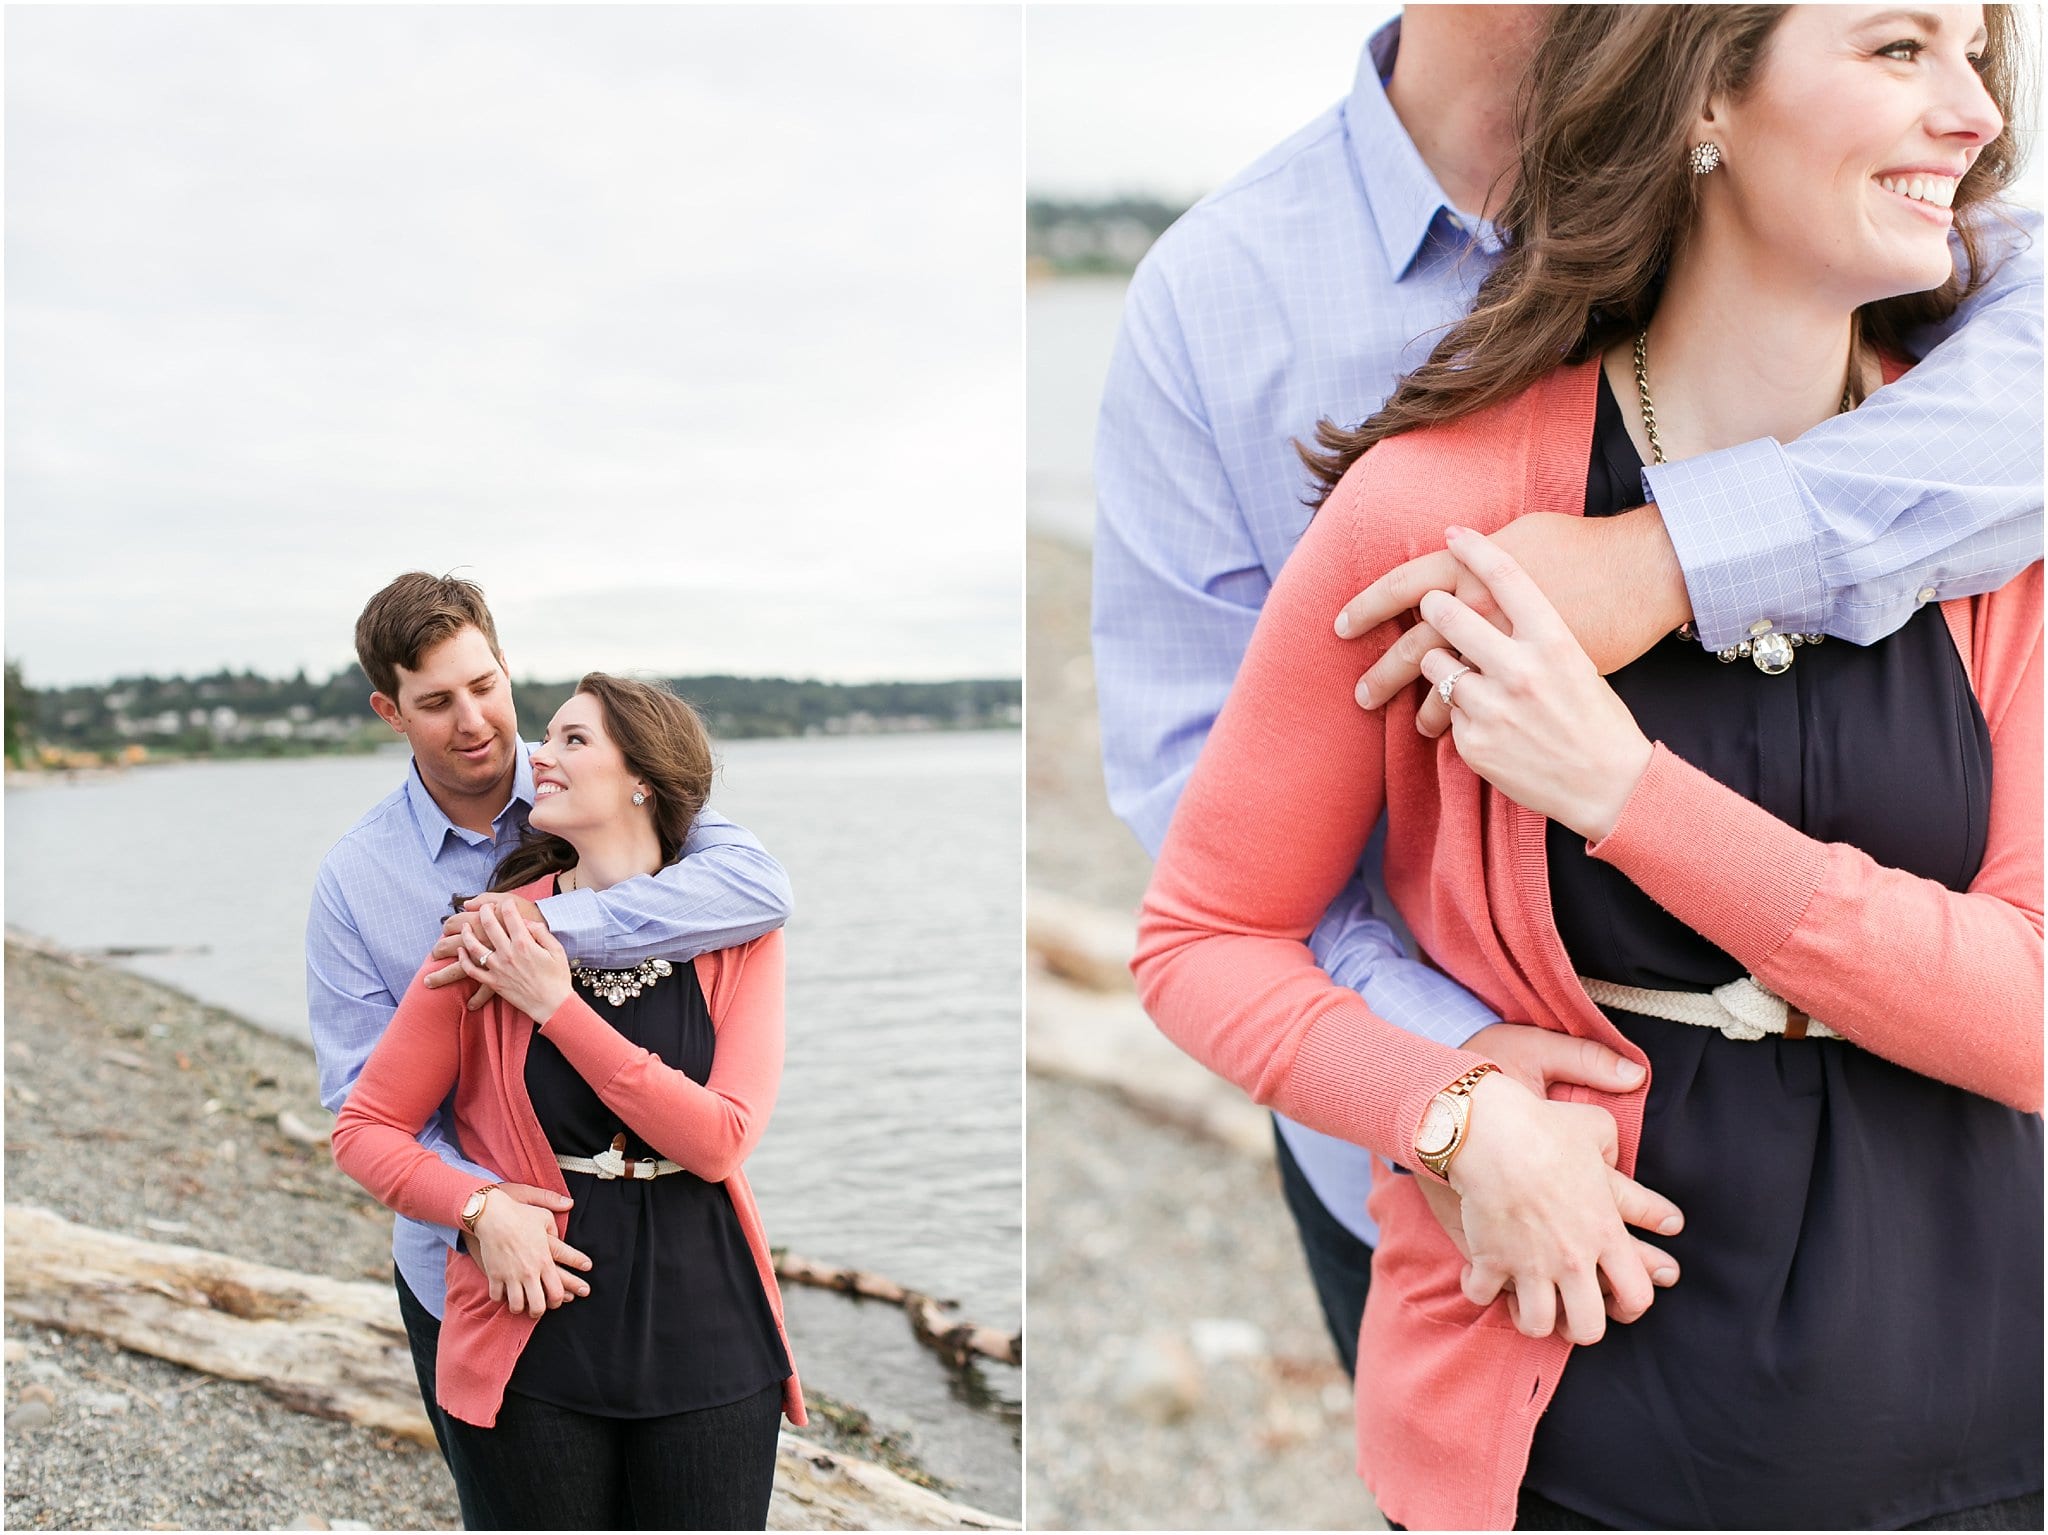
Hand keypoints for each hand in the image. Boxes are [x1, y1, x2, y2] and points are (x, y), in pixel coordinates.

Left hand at [452, 902, 571, 1024]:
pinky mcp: (493, 983)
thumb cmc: (558, 978)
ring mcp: (498, 968)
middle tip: (484, 908)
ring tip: (465, 926)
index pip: (510, 915)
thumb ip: (541, 932)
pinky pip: (472, 971)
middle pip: (489, 926)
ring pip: (474, 946)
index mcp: (525, 943)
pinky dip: (464, 960)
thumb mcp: (556, 950)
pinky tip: (462, 951)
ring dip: (467, 933)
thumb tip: (526, 922)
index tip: (506, 901)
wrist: (552, 1005)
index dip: (507, 904)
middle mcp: (508, 953)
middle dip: (484, 911)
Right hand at [468, 1183, 593, 1314]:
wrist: (493, 1215)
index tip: (569, 1296)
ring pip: (517, 1305)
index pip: (557, 1289)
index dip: (564, 1297)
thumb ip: (556, 1228)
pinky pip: (497, 1297)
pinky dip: (501, 1298)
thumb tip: (561, 1232)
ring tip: (522, 1304)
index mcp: (545, 1260)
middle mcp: (529, 1272)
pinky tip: (504, 1295)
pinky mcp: (494, 1275)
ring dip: (520, 1308)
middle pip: (538, 1305)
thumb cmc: (520, 1214)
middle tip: (542, 1307)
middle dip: (541, 1310)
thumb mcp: (545, 1217)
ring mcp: (511, 1275)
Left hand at [1410, 527, 1653, 839]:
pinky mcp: (1474, 742)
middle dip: (1432, 605)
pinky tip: (1482, 720)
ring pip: (1433, 664)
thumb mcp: (1576, 657)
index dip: (1475, 548)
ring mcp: (1494, 707)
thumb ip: (1535, 625)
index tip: (1455, 534)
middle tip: (1431, 605)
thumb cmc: (1595, 713)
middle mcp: (1521, 669)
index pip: (1506, 575)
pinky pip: (1444, 712)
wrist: (1610, 783)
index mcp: (1554, 639)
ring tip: (1454, 671)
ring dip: (1438, 665)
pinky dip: (1455, 713)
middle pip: (1448, 613)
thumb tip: (1494, 586)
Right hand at [1415, 1023, 1677, 1328]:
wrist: (1488, 1131)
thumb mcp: (1594, 1127)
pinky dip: (1480, 1292)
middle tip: (1573, 1311)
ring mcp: (1529, 1265)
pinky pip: (1483, 1297)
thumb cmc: (1543, 1126)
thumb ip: (1614, 1146)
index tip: (1620, 1299)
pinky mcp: (1488, 1260)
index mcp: (1605, 1232)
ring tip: (1529, 1305)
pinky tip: (1481, 1280)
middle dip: (1582, 1326)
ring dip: (1533, 1319)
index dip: (1632, 1304)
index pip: (1636, 1294)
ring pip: (1537, 1325)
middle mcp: (1572, 1259)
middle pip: (1588, 1328)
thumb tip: (1620, 1152)